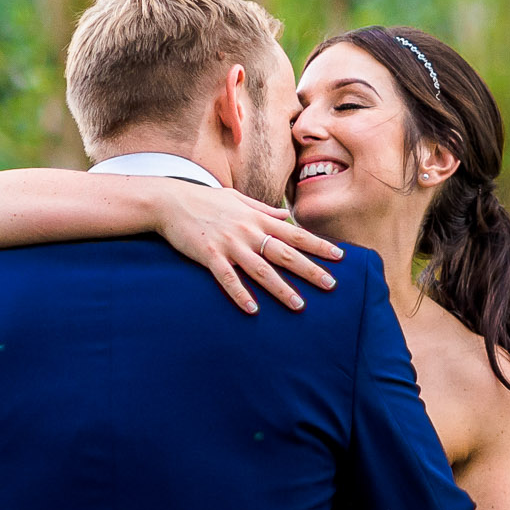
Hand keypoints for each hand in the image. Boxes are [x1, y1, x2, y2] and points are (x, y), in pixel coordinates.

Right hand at [153, 181, 343, 314]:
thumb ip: (264, 209)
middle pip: (285, 254)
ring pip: (261, 270)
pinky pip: (228, 279)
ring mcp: (229, 245)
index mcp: (257, 219)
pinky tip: (254, 310)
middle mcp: (248, 232)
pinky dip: (241, 294)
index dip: (318, 245)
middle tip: (331, 285)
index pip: (295, 233)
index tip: (339, 256)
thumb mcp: (238, 199)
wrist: (170, 201)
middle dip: (310, 270)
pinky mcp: (210, 256)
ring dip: (281, 289)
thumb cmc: (206, 201)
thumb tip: (286, 215)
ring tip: (299, 305)